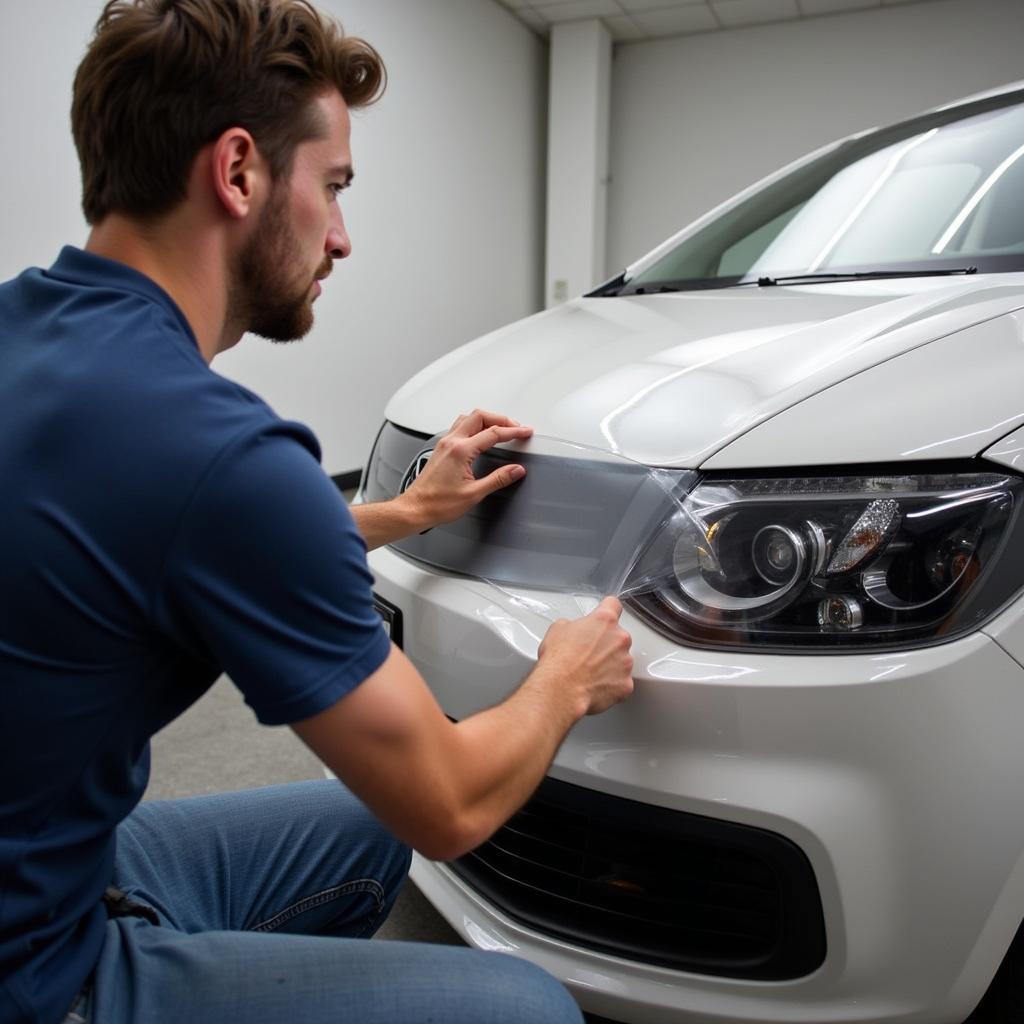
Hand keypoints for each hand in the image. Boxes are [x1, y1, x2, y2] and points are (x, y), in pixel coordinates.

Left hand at [400, 409, 532, 529]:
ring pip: (468, 418)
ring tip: (500, 428)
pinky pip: (459, 426)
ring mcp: (444, 443)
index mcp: (460, 451)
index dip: (513, 431)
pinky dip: (474, 426)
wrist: (416, 508)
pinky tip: (481, 435)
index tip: (525, 432)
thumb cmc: (437, 503)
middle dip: (501, 419)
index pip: (493, 433)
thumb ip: (498, 479)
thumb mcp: (474, 494)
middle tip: (515, 427)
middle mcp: (451, 442)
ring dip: (486, 419)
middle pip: (480, 416)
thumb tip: (515, 470)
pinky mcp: (441, 448)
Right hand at [537, 597, 634, 716]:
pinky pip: (621, 681)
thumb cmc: (558, 662)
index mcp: (604, 621)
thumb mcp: (557, 629)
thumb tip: (575, 630)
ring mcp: (625, 662)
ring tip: (590, 671)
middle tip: (589, 652)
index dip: (607, 609)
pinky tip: (595, 685)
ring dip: (610, 663)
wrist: (561, 690)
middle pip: (619, 636)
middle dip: (606, 643)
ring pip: (622, 660)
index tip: (606, 615)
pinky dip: (611, 683)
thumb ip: (574, 624)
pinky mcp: (626, 684)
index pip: (613, 605)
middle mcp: (620, 639)